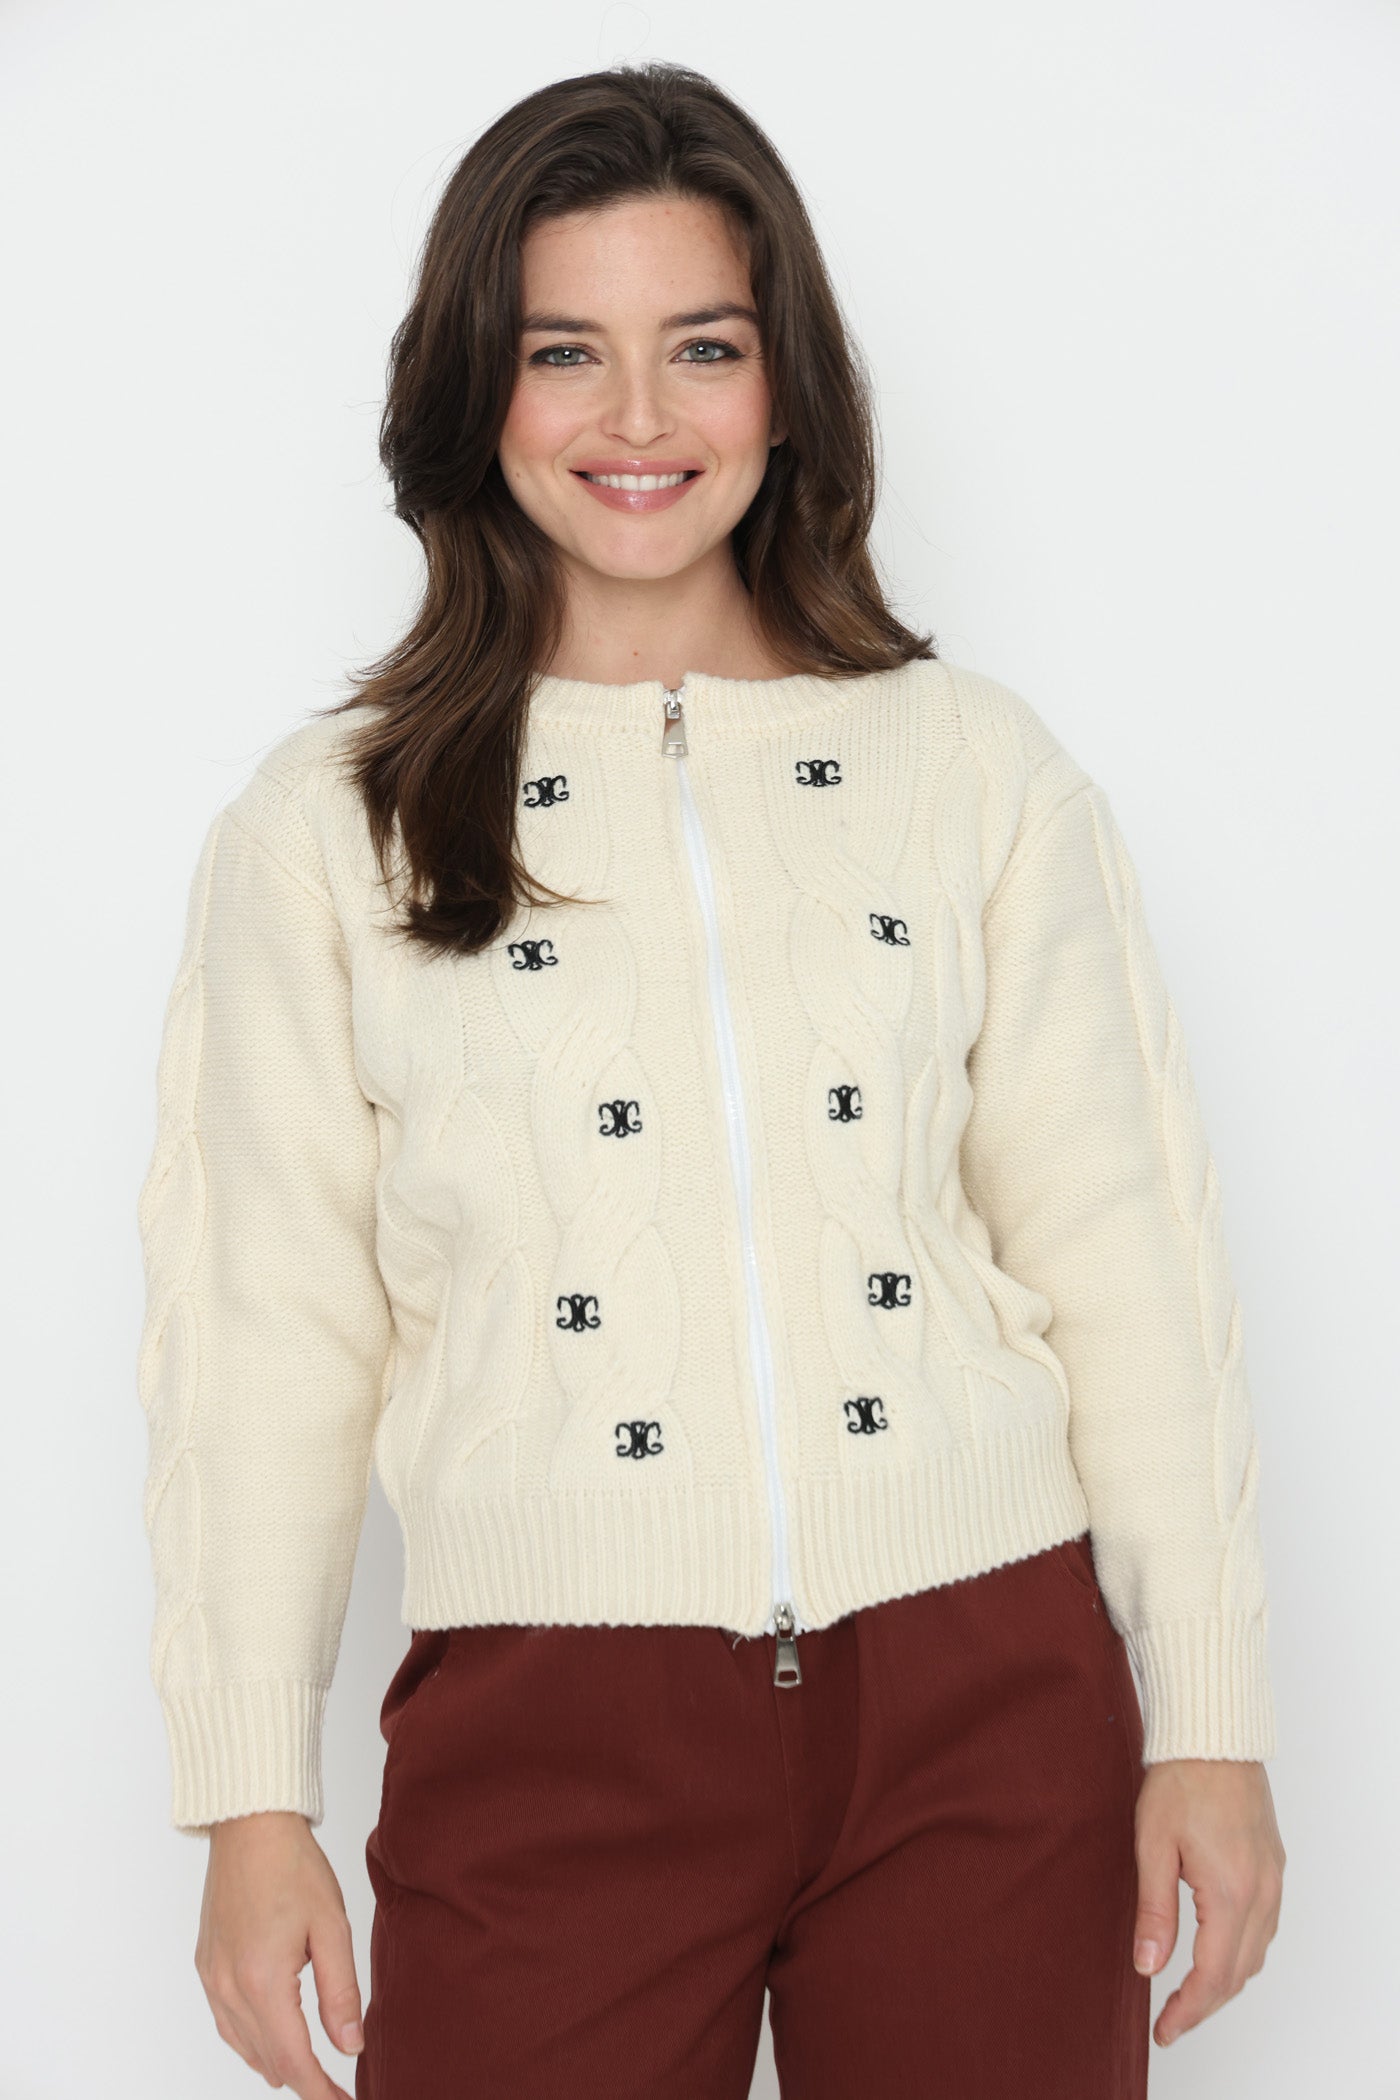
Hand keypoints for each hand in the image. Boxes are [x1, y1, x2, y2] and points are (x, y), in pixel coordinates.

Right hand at [194, 1810, 364, 2096]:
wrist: (250, 1825)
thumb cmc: (293, 1866)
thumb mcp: (332, 1927)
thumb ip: (341, 1993)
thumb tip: (350, 2046)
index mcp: (262, 1982)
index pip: (294, 2061)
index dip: (321, 2091)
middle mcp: (228, 1988)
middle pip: (267, 2060)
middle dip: (303, 2079)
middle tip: (338, 2086)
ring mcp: (210, 1979)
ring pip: (243, 2047)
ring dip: (277, 2062)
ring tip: (312, 2071)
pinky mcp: (205, 1965)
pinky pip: (226, 2023)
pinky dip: (252, 2040)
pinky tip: (273, 2037)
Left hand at [1132, 1757, 1284, 2049]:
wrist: (1215, 1736)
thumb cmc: (1180, 1780)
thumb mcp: (1153, 1845)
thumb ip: (1154, 1911)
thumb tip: (1148, 1965)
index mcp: (1231, 1892)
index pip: (1214, 1976)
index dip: (1188, 2011)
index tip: (1164, 2031)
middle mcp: (1262, 1893)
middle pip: (1239, 1973)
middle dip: (1205, 2004)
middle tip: (1171, 2021)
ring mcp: (1273, 1879)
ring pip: (1257, 1953)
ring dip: (1226, 1981)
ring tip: (1189, 1994)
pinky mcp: (1274, 1865)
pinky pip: (1265, 1927)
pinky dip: (1242, 1952)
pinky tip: (1218, 1951)